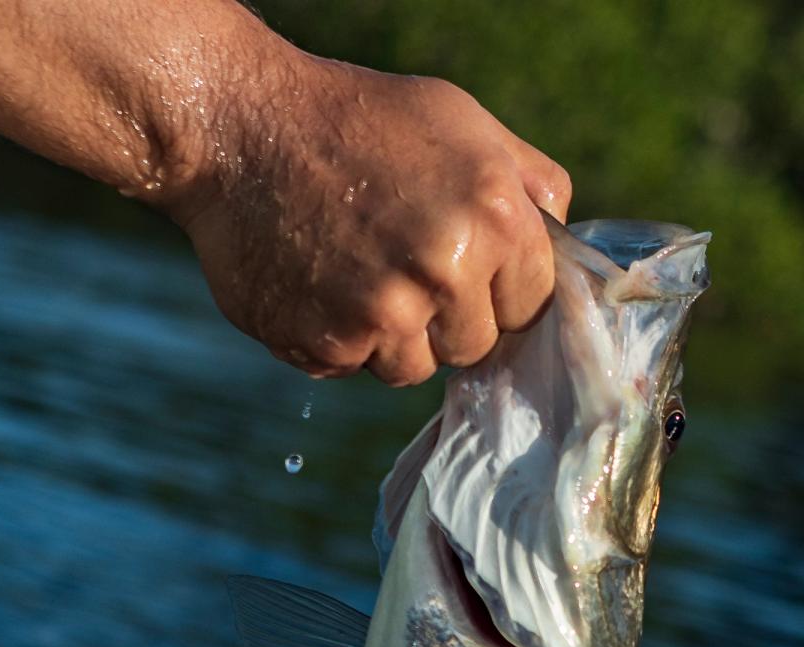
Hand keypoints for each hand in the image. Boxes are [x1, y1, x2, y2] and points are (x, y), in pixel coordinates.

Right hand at [169, 53, 571, 384]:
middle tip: (398, 258)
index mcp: (496, 215)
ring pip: (413, 368)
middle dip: (445, 316)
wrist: (238, 126)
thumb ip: (528, 184)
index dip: (497, 288)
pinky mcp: (328, 345)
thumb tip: (565, 242)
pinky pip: (353, 369)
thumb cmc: (359, 120)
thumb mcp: (464, 123)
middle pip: (474, 347)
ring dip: (390, 335)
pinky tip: (318, 281)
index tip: (460, 260)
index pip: (532, 307)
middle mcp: (446, 269)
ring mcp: (385, 314)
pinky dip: (337, 338)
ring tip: (355, 268)